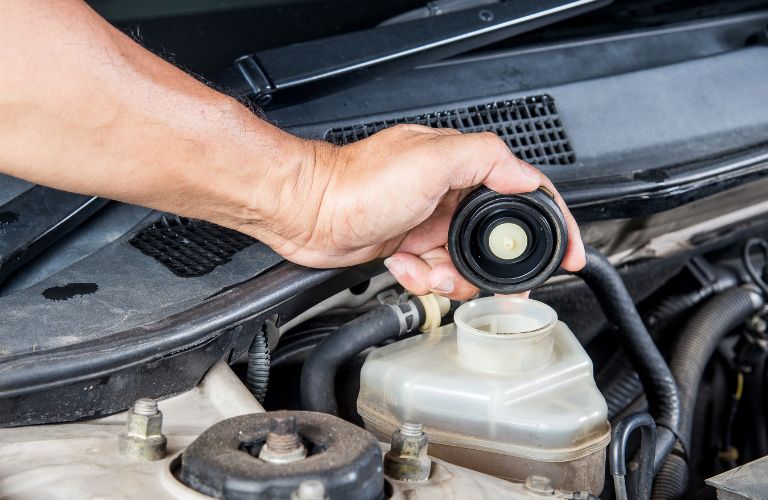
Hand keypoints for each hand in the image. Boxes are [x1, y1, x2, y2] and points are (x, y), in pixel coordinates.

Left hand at [252, 124, 584, 299]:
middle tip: (481, 280)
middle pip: (496, 240)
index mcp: (463, 169)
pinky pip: (435, 273)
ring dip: (450, 276)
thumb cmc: (357, 183)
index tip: (569, 252)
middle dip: (490, 267)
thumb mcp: (430, 159)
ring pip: (465, 264)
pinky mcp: (409, 246)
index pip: (525, 192)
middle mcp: (449, 195)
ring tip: (425, 269)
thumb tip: (527, 176)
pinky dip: (423, 277)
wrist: (308, 212)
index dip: (552, 223)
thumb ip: (485, 159)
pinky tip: (403, 265)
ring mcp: (429, 223)